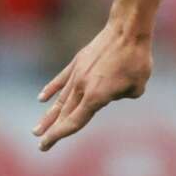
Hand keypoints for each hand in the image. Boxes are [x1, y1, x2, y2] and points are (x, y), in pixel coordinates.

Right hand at [33, 24, 152, 150]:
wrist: (126, 30)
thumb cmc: (136, 59)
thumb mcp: (137, 87)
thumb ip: (123, 96)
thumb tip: (113, 93)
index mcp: (96, 97)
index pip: (74, 121)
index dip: (59, 135)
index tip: (46, 144)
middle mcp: (82, 87)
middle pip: (64, 114)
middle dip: (51, 131)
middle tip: (41, 145)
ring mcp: (78, 73)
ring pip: (60, 99)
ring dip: (49, 115)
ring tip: (37, 128)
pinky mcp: (78, 62)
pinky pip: (61, 79)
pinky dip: (51, 89)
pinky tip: (42, 98)